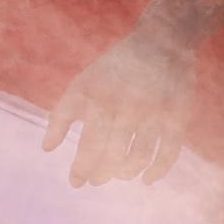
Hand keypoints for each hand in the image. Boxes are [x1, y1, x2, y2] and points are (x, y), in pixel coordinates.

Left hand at [42, 24, 201, 186]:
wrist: (162, 41)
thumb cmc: (114, 68)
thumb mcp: (83, 84)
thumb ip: (62, 115)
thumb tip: (46, 149)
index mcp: (101, 97)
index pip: (89, 144)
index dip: (82, 168)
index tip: (76, 182)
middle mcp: (128, 105)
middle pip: (113, 155)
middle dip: (101, 174)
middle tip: (96, 181)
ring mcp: (155, 112)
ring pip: (139, 157)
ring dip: (126, 173)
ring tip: (118, 175)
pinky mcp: (177, 116)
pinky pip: (168, 152)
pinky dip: (158, 171)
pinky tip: (146, 179)